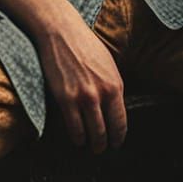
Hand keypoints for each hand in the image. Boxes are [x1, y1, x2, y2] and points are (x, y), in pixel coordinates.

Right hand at [34, 14, 127, 154]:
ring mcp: (83, 98)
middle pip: (105, 132)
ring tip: (89, 146)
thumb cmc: (85, 45)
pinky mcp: (65, 99)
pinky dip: (76, 137)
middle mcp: (101, 94)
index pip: (120, 122)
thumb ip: (112, 87)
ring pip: (90, 134)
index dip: (119, 137)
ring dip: (90, 144)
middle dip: (104, 144)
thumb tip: (113, 108)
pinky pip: (73, 128)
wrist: (61, 32)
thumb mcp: (108, 65)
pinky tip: (76, 138)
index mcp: (115, 85)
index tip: (116, 143)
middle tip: (101, 149)